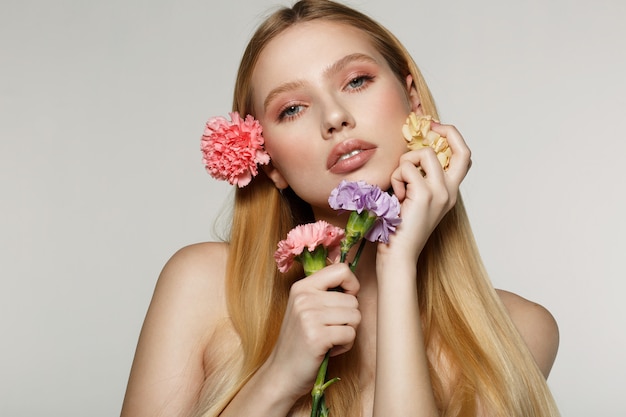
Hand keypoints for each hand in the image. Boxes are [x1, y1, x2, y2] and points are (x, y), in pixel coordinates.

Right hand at [263, 263, 360, 398]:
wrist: (281, 373)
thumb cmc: (299, 342)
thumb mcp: (305, 309)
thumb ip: (324, 293)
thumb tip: (353, 280)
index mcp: (302, 287)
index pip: (341, 270)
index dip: (352, 285)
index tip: (345, 300)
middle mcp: (304, 298)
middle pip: (352, 299)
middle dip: (349, 318)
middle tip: (331, 330)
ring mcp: (309, 316)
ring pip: (355, 316)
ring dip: (348, 332)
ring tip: (330, 339)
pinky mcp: (317, 336)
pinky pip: (350, 334)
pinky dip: (345, 345)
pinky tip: (330, 349)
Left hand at [382, 121, 470, 262]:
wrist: (399, 255)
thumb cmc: (399, 228)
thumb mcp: (412, 198)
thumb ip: (417, 177)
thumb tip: (410, 151)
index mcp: (449, 191)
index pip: (464, 156)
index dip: (452, 136)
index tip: (434, 127)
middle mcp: (450, 191)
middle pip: (459, 149)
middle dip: (443, 132)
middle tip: (426, 130)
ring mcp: (440, 193)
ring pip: (423, 154)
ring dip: (404, 164)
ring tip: (399, 187)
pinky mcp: (424, 195)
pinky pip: (406, 169)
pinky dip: (396, 178)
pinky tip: (396, 197)